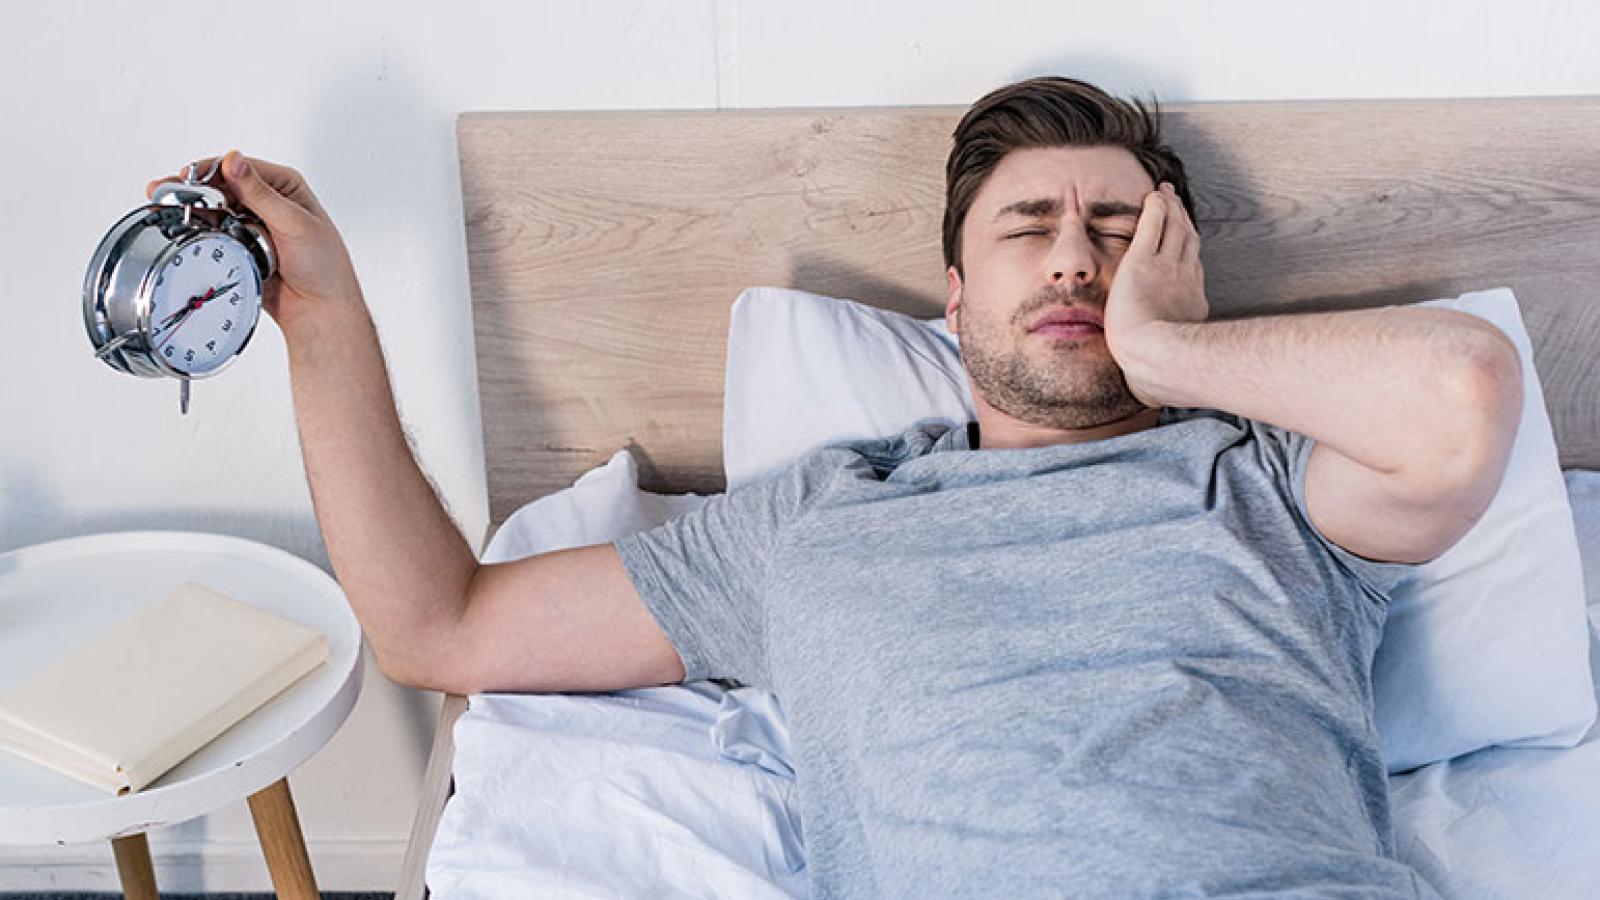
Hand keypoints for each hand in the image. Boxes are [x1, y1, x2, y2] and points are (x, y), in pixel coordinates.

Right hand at [146, 150, 363, 332]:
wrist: (320, 311)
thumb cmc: (323, 267)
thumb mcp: (293, 224)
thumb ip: (260, 194)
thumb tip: (235, 162)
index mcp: (284, 186)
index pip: (240, 167)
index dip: (211, 170)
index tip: (187, 177)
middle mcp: (267, 201)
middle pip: (220, 187)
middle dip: (192, 190)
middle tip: (164, 193)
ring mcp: (251, 224)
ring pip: (213, 210)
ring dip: (191, 210)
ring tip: (164, 209)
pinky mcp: (241, 246)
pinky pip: (213, 234)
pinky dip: (198, 232)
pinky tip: (180, 230)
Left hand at [1103, 181, 1210, 405]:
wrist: (1153, 361)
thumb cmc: (1158, 374)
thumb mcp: (1165, 372)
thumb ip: (1158, 376)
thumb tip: (1152, 400)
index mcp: (1190, 304)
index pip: (1191, 269)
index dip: (1189, 251)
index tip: (1186, 239)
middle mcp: (1184, 281)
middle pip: (1187, 242)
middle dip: (1184, 220)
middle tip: (1179, 203)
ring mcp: (1166, 269)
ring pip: (1173, 230)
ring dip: (1171, 209)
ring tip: (1166, 194)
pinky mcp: (1142, 263)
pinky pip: (1151, 227)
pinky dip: (1155, 209)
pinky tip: (1153, 196)